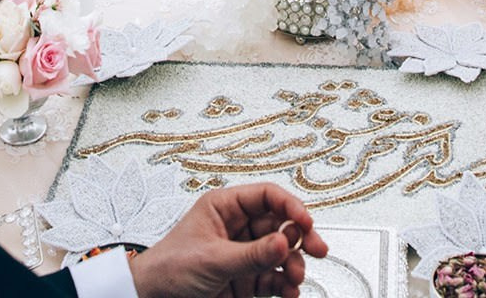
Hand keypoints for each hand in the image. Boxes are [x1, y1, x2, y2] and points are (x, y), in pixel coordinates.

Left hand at [129, 184, 327, 297]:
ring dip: (293, 266)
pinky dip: (285, 286)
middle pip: (281, 225)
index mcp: (225, 208)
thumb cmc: (168, 269)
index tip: (307, 222)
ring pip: (281, 254)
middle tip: (317, 249)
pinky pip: (275, 279)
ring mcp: (244, 255)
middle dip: (300, 238)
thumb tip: (283, 243)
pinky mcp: (246, 280)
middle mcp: (238, 228)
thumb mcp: (212, 259)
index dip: (291, 206)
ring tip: (294, 278)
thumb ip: (251, 254)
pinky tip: (289, 292)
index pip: (267, 197)